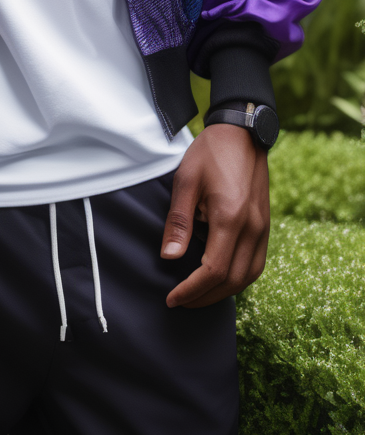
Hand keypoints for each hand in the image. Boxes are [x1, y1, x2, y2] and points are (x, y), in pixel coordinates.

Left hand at [161, 123, 269, 308]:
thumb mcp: (186, 180)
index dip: (192, 290)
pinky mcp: (266, 225)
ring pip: (249, 276)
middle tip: (181, 302)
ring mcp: (263, 227)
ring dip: (224, 292)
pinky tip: (220, 278)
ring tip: (198, 295)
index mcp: (232, 218)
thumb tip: (170, 258)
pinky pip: (256, 263)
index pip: (213, 271)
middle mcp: (253, 228)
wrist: (242, 132)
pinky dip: (239, 278)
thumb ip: (178, 221)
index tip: (172, 298)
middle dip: (205, 297)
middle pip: (233, 281)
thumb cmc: (210, 153)